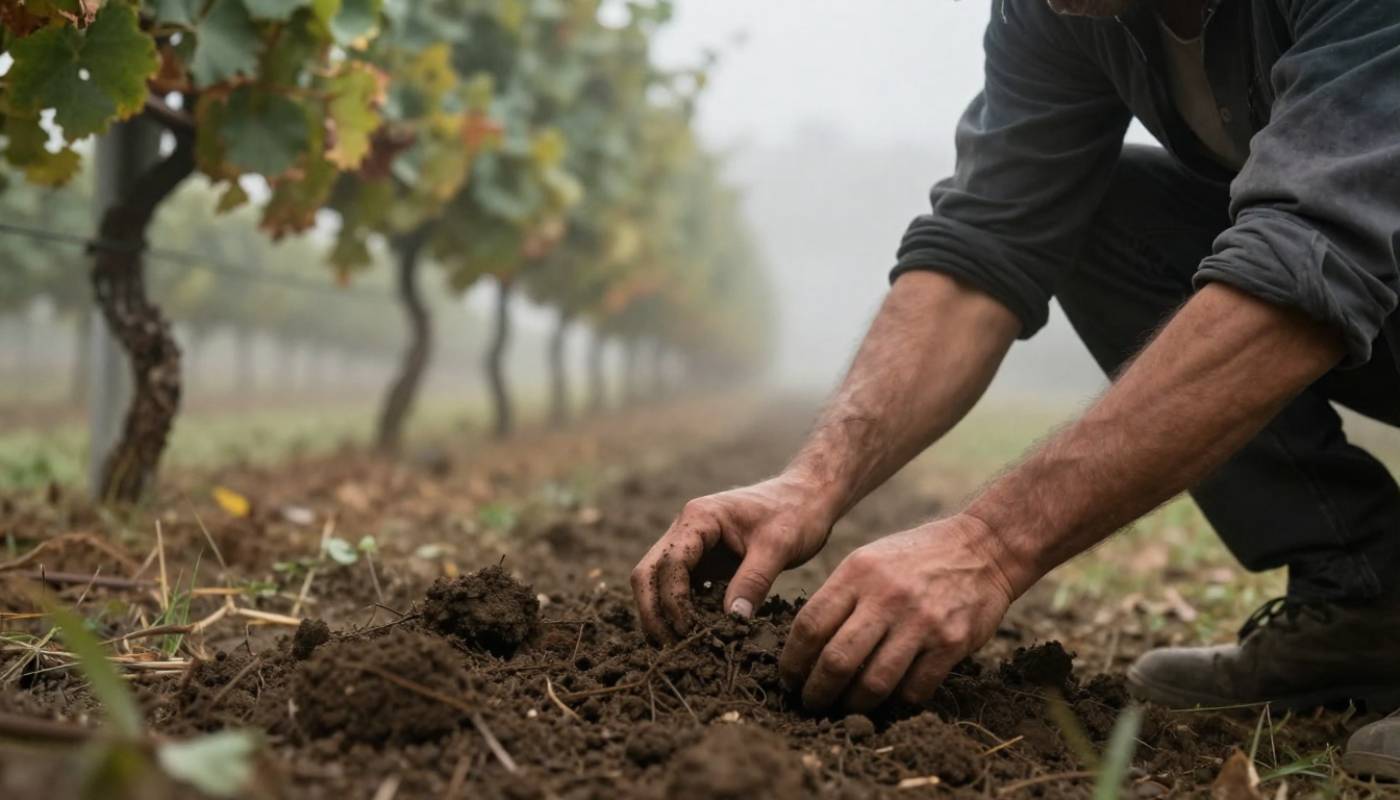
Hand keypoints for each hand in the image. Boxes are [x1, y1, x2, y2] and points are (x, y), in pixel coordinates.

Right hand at [631, 472, 837, 642]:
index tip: (690, 631)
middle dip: (653, 612)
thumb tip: (732, 621)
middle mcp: (685, 530)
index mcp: (698, 518)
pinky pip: (680, 589)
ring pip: (658, 583)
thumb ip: (754, 581)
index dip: (674, 601)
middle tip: (670, 649)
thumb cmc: (796, 513)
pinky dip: (680, 612)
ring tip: (678, 650)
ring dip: (662, 615)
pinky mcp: (703, 562)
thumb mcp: (779, 546)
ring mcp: (691, 546)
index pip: (670, 563)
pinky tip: (695, 636)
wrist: (807, 498)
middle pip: (648, 574)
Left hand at [778, 515, 1018, 711]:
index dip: (792, 661)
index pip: (810, 626)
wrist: (983, 549)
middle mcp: (886, 596)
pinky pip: (914, 690)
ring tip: (845, 709)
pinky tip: (886, 703)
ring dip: (853, 705)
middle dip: (817, 692)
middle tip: (811, 703)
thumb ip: (839, 596)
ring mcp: (920, 621)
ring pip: (873, 683)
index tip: (788, 679)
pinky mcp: (950, 643)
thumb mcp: (869, 560)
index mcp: (858, 573)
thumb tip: (805, 645)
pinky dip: (895, 704)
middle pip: (836, 660)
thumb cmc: (916, 558)